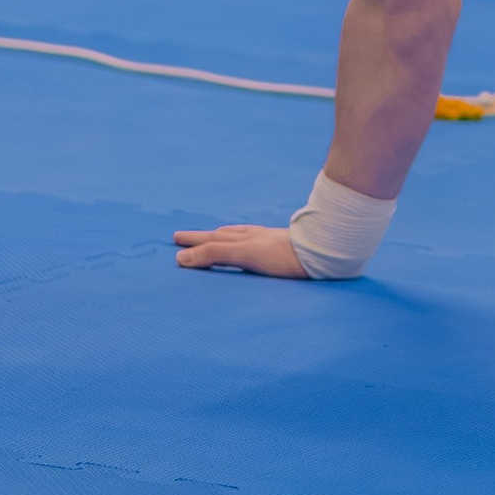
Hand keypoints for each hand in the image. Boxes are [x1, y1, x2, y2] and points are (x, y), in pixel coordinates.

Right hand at [173, 223, 307, 276]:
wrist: (317, 252)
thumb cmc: (281, 256)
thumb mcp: (243, 254)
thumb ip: (214, 255)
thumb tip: (181, 258)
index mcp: (241, 239)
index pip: (211, 242)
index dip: (194, 244)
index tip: (176, 244)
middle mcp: (251, 237)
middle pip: (220, 236)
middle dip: (200, 238)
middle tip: (181, 236)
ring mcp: (266, 240)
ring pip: (235, 236)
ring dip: (219, 237)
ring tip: (212, 236)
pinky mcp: (280, 246)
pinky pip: (251, 240)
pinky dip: (240, 239)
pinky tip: (249, 242)